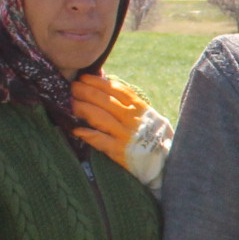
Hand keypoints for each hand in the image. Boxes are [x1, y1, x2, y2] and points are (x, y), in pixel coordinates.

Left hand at [74, 75, 174, 189]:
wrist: (166, 162)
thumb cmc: (154, 135)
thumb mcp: (147, 114)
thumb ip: (129, 101)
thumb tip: (106, 82)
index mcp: (139, 107)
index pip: (116, 89)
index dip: (98, 81)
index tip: (84, 77)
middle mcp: (132, 119)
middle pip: (104, 100)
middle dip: (85, 91)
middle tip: (72, 87)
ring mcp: (125, 135)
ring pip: (99, 117)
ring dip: (82, 108)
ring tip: (71, 104)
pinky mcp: (119, 151)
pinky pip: (100, 140)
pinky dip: (87, 134)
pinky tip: (76, 130)